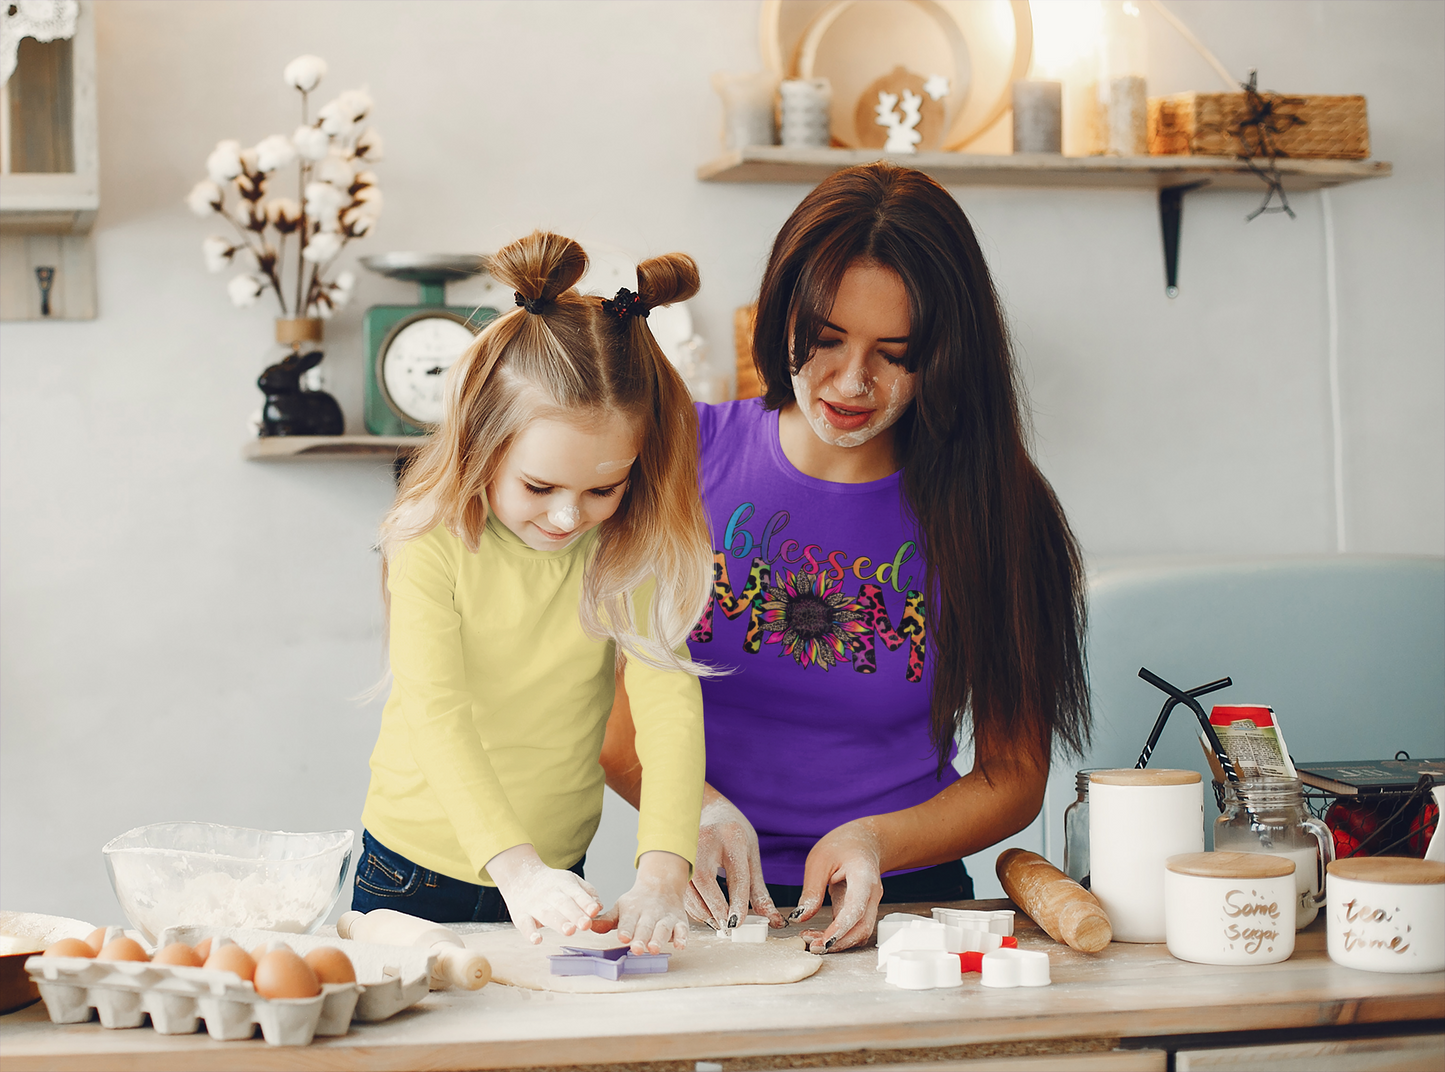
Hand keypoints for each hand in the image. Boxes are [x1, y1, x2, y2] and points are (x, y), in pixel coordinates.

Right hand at [486, 844, 601, 944]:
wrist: (519, 875)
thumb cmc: (551, 883)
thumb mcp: (570, 881)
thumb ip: (586, 893)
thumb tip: (599, 906)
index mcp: (564, 884)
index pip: (577, 893)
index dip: (586, 902)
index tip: (595, 911)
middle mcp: (550, 894)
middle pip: (564, 904)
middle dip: (575, 914)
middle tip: (586, 924)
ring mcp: (534, 905)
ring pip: (547, 914)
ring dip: (559, 923)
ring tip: (570, 931)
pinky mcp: (520, 915)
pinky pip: (524, 924)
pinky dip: (530, 933)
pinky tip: (537, 940)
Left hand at [592, 850, 690, 952]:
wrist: (661, 885)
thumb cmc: (637, 903)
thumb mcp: (620, 908)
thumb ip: (606, 920)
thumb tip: (589, 926)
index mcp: (633, 910)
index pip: (628, 921)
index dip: (626, 929)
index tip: (623, 938)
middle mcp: (650, 913)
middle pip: (646, 926)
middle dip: (642, 938)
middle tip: (637, 949)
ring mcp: (665, 917)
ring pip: (663, 928)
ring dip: (659, 939)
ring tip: (654, 949)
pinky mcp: (680, 922)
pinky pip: (683, 929)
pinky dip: (682, 937)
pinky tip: (680, 945)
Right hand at [684, 789, 785, 931]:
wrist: (708, 808)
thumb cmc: (733, 833)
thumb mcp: (750, 855)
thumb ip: (758, 890)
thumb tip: (773, 921)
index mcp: (732, 837)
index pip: (735, 875)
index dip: (737, 903)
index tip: (737, 923)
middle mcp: (705, 839)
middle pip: (705, 880)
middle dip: (715, 908)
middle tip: (726, 927)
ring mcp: (685, 846)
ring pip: (687, 886)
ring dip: (701, 910)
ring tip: (716, 922)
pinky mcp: (674, 857)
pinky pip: (679, 888)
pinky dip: (691, 904)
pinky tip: (704, 911)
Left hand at [791, 819, 882, 953]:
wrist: (863, 841)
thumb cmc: (841, 846)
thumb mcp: (819, 860)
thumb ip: (812, 890)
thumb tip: (801, 917)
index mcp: (864, 876)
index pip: (855, 908)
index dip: (840, 928)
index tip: (824, 941)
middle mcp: (872, 894)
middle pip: (861, 927)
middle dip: (838, 942)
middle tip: (812, 946)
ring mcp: (870, 904)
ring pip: (859, 933)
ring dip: (838, 942)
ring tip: (811, 941)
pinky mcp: (862, 911)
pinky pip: (853, 929)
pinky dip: (838, 937)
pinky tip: (819, 935)